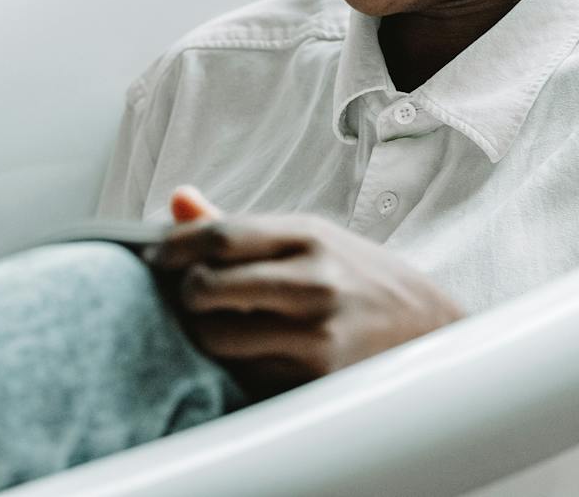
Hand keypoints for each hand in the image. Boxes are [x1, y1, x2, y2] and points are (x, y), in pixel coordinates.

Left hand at [145, 186, 464, 397]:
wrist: (424, 325)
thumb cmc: (354, 275)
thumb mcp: (306, 236)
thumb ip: (237, 226)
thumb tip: (178, 200)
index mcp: (307, 237)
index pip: (219, 236)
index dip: (173, 248)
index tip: (155, 257)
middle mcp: (312, 282)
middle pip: (208, 288)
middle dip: (184, 294)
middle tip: (185, 294)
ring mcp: (315, 334)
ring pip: (216, 338)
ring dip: (201, 332)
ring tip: (212, 322)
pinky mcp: (315, 378)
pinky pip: (243, 373)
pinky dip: (232, 363)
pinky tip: (245, 350)